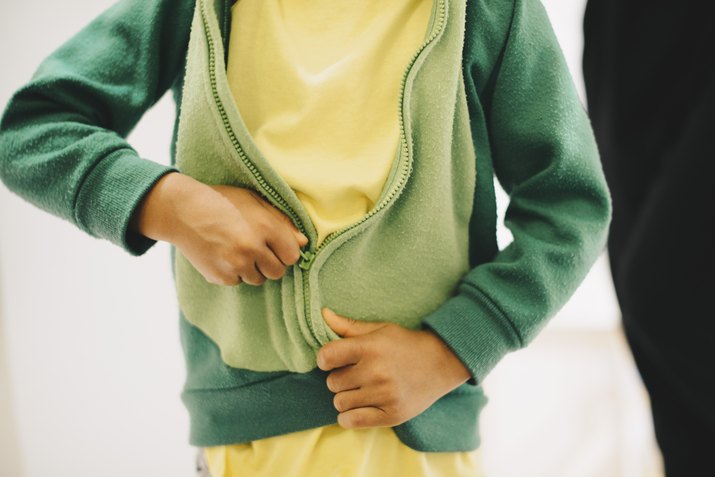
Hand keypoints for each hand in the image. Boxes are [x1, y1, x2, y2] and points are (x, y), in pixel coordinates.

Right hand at [130, 172, 307, 285]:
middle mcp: (252, 248)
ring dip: (252, 269)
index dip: (285, 252)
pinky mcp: (220, 276)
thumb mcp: (255, 202)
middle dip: (271, 263)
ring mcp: (235, 265)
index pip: (292, 256)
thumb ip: (281, 222)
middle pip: (277, 272)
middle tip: (257, 250)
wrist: (182, 211)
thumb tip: (303, 242)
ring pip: (257, 279)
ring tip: (238, 250)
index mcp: (265, 227)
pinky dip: (234, 273)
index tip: (276, 246)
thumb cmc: (223, 202)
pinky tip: (224, 255)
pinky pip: (237, 282)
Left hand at [317, 308, 471, 428]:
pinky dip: (349, 416)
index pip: (327, 357)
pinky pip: (352, 421)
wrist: (442, 363)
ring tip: (361, 389)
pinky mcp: (391, 415)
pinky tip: (359, 406)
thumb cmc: (406, 344)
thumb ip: (349, 326)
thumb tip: (323, 314)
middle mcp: (376, 372)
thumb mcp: (380, 329)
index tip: (332, 360)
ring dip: (346, 397)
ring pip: (340, 402)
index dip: (324, 359)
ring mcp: (384, 395)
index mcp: (370, 347)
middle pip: (333, 382)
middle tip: (356, 374)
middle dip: (340, 378)